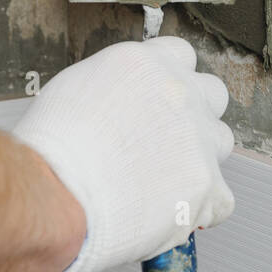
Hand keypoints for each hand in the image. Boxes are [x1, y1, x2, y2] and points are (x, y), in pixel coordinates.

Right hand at [13, 37, 234, 271]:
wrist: (54, 195)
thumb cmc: (50, 151)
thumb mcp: (75, 90)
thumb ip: (115, 89)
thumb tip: (126, 103)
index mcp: (147, 64)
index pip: (180, 56)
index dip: (169, 81)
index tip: (158, 100)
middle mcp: (180, 94)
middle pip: (212, 93)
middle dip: (196, 113)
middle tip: (166, 140)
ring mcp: (197, 138)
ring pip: (221, 142)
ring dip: (201, 158)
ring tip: (164, 181)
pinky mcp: (205, 185)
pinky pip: (220, 199)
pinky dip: (200, 209)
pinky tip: (171, 215)